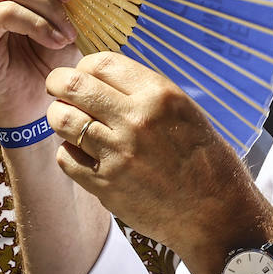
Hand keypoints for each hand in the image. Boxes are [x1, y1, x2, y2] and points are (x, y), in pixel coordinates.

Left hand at [43, 52, 272, 273]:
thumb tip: (102, 80)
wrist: (214, 210)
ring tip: (67, 121)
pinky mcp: (105, 185)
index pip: (102, 63)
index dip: (84, 65)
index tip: (82, 73)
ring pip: (62, 120)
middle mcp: (136, 119)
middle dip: (58, 83)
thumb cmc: (203, 158)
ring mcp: (118, 154)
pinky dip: (68, 153)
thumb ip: (144, 93)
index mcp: (159, 95)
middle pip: (74, 85)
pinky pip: (65, 158)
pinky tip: (80, 153)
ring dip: (59, 117)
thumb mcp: (182, 111)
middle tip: (57, 89)